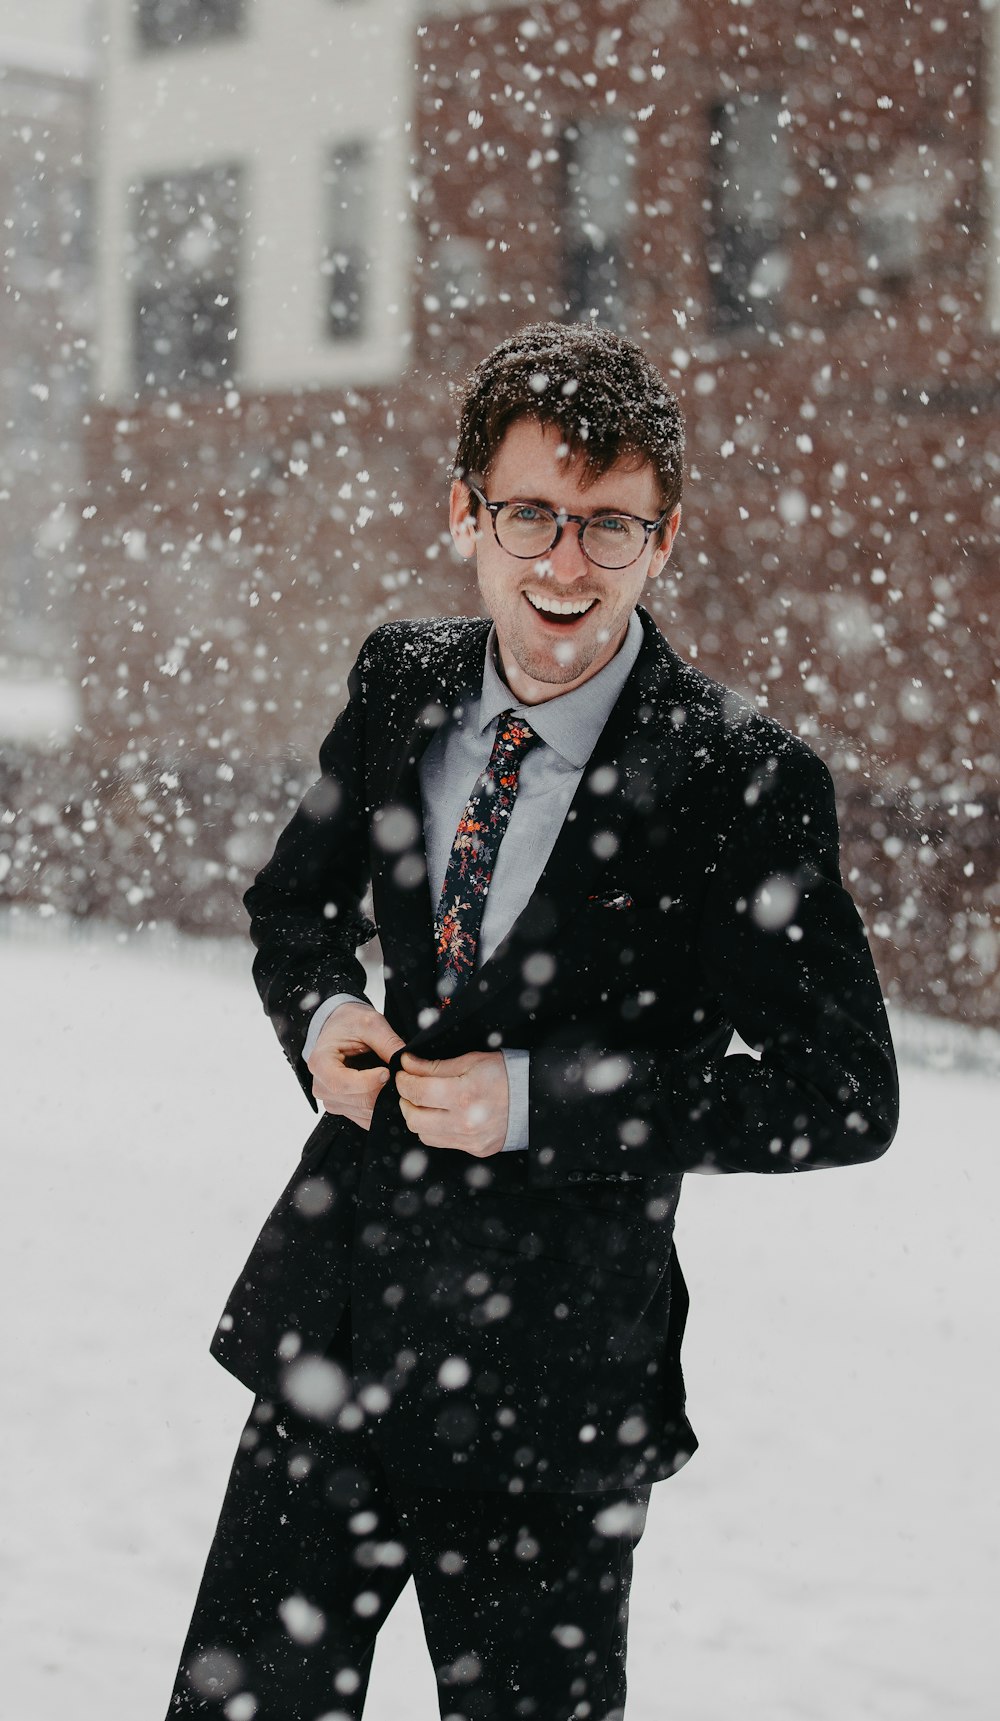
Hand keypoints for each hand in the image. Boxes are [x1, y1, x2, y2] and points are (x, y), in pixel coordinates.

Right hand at [306, 1003, 404, 1129]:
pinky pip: (366, 1118)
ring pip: (365, 1111)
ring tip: (393, 1079)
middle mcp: (321, 1086)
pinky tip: (387, 1090)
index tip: (387, 1072)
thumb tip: (404, 1063)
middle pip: (357, 1100)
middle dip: (383, 1090)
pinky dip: (381, 1107)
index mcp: (320, 1063)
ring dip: (384, 1099)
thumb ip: (387, 1042)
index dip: (368, 1082)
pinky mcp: (343, 1108)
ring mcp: (331, 1100)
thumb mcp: (370, 1023)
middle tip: (399, 1075)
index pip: (341, 1083)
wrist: (339, 1027)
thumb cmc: (349, 1022)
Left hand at [396, 1050, 508, 1157]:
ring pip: (424, 1134)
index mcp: (463, 1095)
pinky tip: (440, 1115)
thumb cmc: (503, 1074)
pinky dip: (434, 1128)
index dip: (403, 1081)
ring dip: (418, 1117)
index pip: (416, 1092)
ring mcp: (470, 1140)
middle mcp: (464, 1122)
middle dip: (405, 1101)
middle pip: (414, 1118)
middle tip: (410, 1088)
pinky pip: (442, 1142)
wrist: (532, 1098)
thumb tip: (407, 1064)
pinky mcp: (475, 1150)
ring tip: (425, 1102)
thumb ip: (434, 1065)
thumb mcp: (470, 1060)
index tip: (403, 1074)